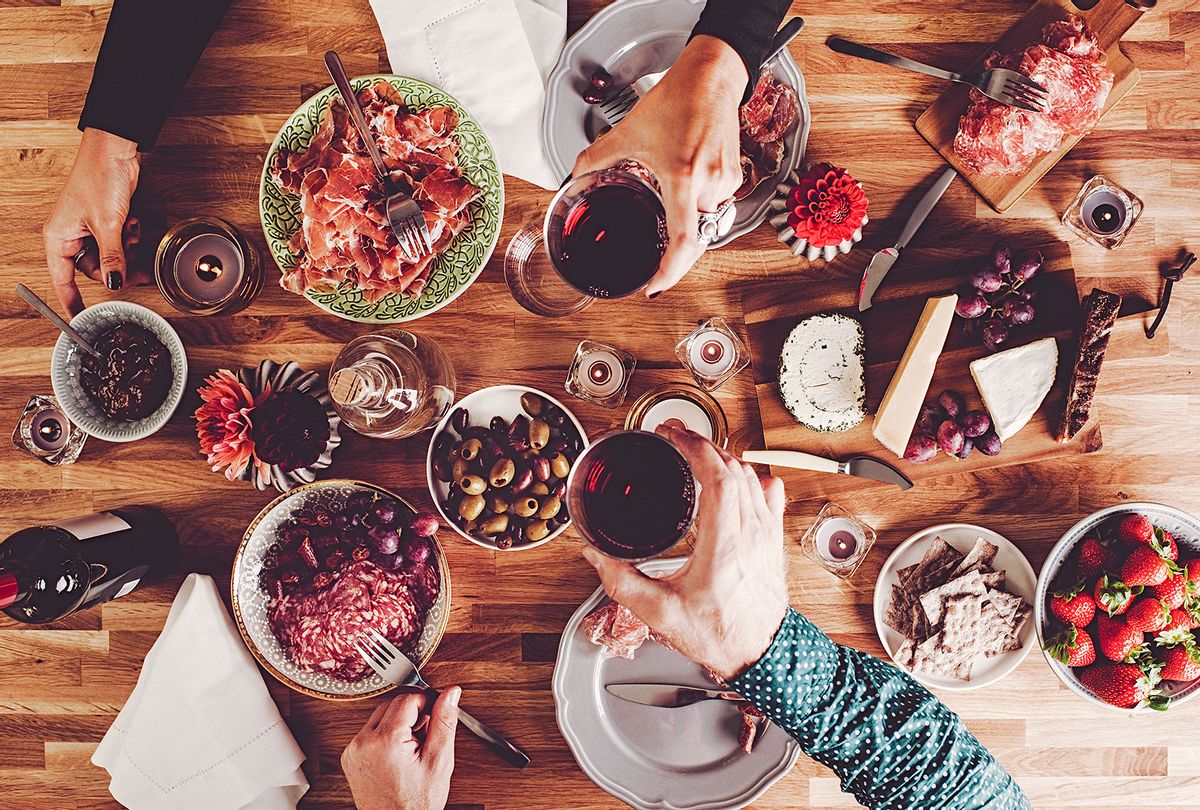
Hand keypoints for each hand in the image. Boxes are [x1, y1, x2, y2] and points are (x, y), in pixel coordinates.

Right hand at [43, 127, 142, 315]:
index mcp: (59, 237)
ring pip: (110, 257)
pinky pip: (118, 242)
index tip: (82, 321)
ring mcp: (89, 228)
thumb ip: (112, 258)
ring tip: (132, 233)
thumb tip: (113, 283)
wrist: (114, 151)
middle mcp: (71, 234)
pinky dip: (129, 237)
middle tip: (137, 273)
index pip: (63, 279)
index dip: (72, 301)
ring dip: (126, 251)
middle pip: (94, 269)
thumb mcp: (108, 225)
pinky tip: (133, 223)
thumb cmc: (99, 179)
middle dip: (117, 269)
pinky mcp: (106, 221)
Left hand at [342, 686, 460, 809]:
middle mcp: (363, 743)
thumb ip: (444, 722)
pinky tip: (398, 755)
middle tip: (426, 737)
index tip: (436, 715)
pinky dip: (385, 736)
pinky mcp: (350, 756)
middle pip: (391, 704)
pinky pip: (370, 732)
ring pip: (380, 716)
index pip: (407, 699)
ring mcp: (353, 750)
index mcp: (384, 741)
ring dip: (399, 724)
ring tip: (412, 749)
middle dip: (412, 714)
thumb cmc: (415, 803)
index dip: (426, 703)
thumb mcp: (438, 761)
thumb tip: (451, 694)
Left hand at [572, 35, 745, 298]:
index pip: (683, 241)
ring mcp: (726, 181)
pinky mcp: (735, 176)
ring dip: (688, 232)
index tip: (654, 286)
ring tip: (669, 232)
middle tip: (658, 271)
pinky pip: (716, 208)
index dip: (669, 271)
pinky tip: (685, 203)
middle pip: (695, 239)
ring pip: (707, 225)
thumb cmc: (677, 100)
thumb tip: (575, 176)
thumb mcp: (628, 132)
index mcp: (682, 177)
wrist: (711, 78)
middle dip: (676, 258)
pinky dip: (699, 213)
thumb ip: (596, 158)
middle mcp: (709, 183)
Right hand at [581, 426, 788, 680]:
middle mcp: (751, 532)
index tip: (671, 436)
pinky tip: (732, 478)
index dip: (693, 448)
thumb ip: (621, 582)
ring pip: (751, 476)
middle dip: (701, 444)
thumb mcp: (659, 612)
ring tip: (694, 452)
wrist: (761, 655)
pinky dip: (749, 476)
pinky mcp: (773, 539)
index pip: (718, 477)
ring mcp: (766, 533)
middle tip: (673, 437)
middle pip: (733, 468)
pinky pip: (769, 492)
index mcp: (725, 545)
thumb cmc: (718, 635)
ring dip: (722, 457)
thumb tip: (595, 555)